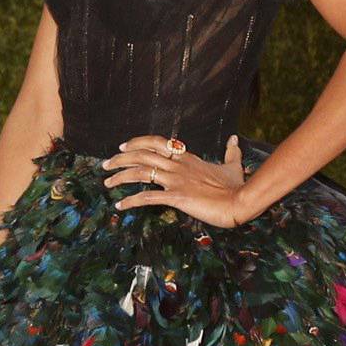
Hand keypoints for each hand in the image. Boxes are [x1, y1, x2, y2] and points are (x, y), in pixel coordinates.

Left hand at [103, 134, 248, 228]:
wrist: (240, 201)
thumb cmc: (237, 186)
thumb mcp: (233, 165)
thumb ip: (231, 152)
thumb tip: (234, 139)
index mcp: (187, 157)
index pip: (156, 142)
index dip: (136, 142)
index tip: (122, 147)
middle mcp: (178, 166)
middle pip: (142, 155)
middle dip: (120, 159)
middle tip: (106, 164)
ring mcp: (176, 181)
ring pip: (140, 172)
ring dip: (120, 177)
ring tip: (107, 183)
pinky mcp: (177, 197)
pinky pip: (148, 198)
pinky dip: (131, 201)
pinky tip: (120, 206)